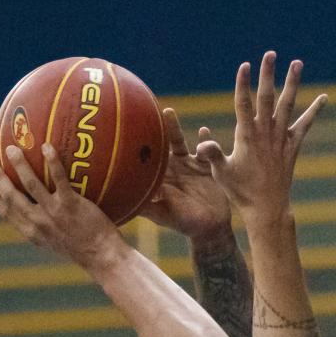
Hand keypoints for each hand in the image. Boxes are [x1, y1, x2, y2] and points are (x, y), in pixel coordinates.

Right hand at [0, 144, 125, 274]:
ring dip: (19, 165)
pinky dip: (52, 162)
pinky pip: (58, 179)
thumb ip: (52, 231)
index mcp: (34, 234)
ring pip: (30, 184)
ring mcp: (54, 213)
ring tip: (12, 149)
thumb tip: (50, 218)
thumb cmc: (87, 252)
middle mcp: (39, 223)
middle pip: (12, 197)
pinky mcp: (71, 205)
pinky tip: (47, 147)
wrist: (103, 258)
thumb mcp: (63, 245)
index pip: (9, 215)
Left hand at [139, 109, 233, 243]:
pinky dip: (206, 140)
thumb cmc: (184, 222)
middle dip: (151, 127)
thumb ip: (148, 204)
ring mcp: (188, 164)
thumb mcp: (163, 214)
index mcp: (159, 177)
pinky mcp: (205, 166)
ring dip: (173, 127)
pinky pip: (206, 150)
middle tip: (142, 109)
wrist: (209, 227)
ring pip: (179, 141)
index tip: (125, 127)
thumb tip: (129, 196)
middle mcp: (171, 167)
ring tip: (168, 112)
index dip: (136, 143)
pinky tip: (203, 130)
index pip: (145, 157)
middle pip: (160, 143)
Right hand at [197, 51, 326, 226]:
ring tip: (297, 63)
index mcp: (247, 136)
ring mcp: (281, 139)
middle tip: (270, 54)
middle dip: (268, 75)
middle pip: (267, 97)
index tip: (245, 65)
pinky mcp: (292, 147)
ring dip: (292, 83)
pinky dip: (314, 111)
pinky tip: (324, 98)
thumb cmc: (241, 192)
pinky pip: (305, 125)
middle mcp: (266, 134)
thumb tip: (201, 142)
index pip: (243, 104)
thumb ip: (212, 154)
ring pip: (287, 105)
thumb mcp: (221, 173)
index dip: (244, 84)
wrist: (267, 209)